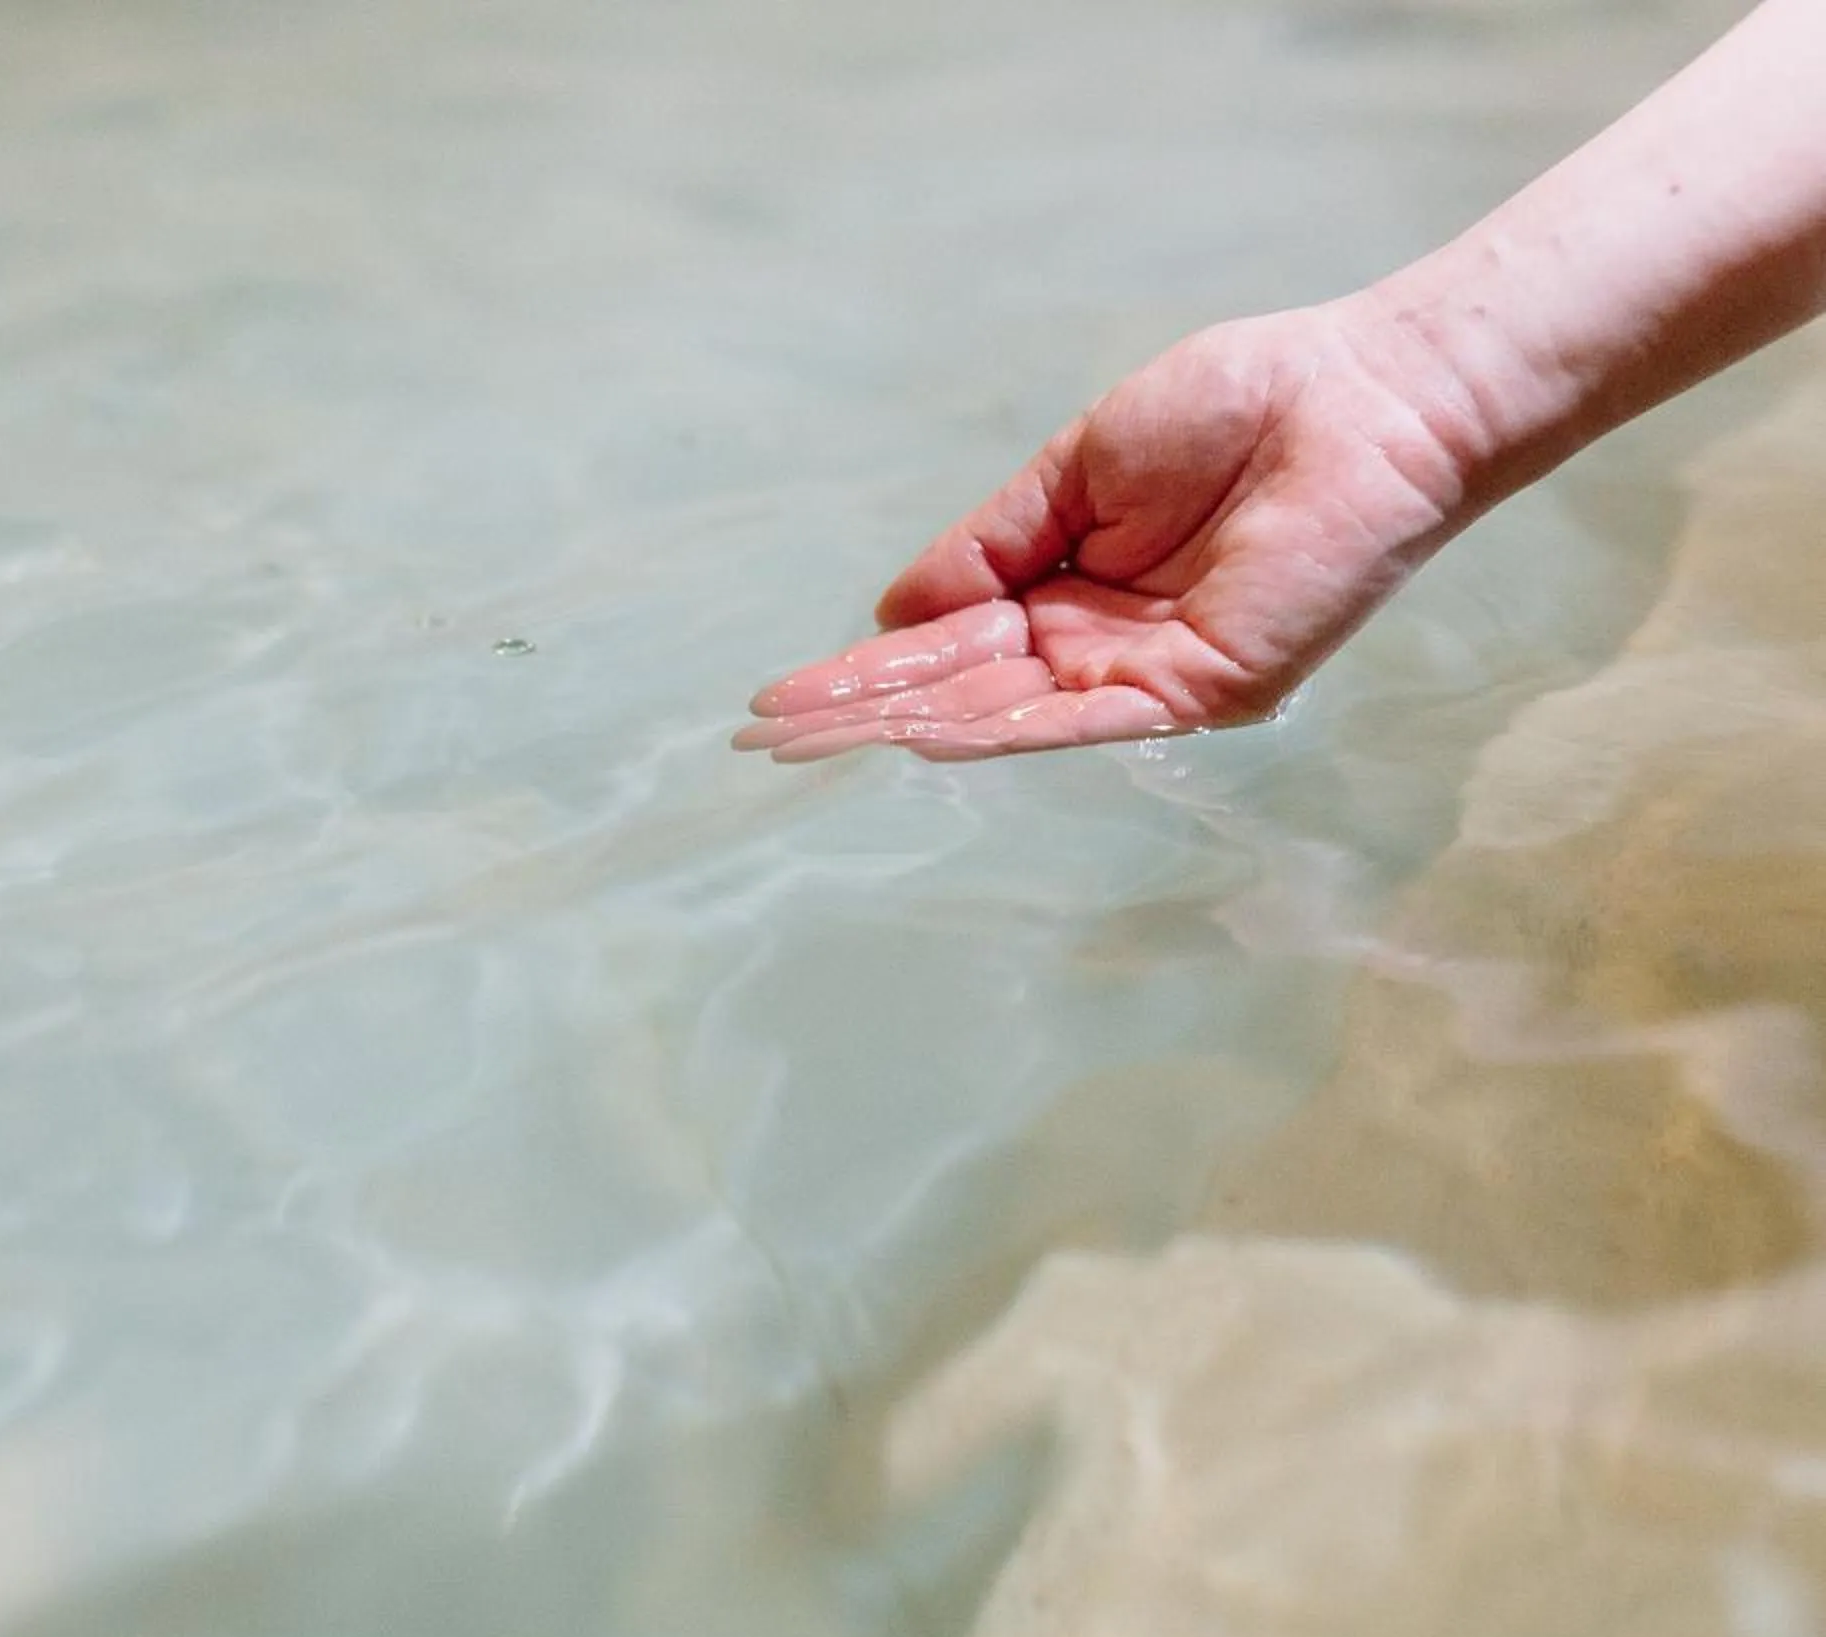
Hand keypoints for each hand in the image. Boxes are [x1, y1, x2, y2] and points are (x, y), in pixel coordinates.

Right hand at [735, 304, 1480, 762]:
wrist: (1366, 399)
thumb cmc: (1240, 407)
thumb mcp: (1076, 469)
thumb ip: (989, 543)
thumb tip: (892, 617)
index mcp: (1067, 595)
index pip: (946, 647)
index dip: (864, 671)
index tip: (779, 697)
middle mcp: (1097, 650)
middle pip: (959, 695)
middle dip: (861, 714)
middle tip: (766, 738)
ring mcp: (1145, 680)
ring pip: (1006, 719)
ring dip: (907, 732)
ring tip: (813, 742)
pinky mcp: (1199, 691)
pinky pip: (1085, 722)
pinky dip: (1005, 733)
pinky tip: (927, 735)